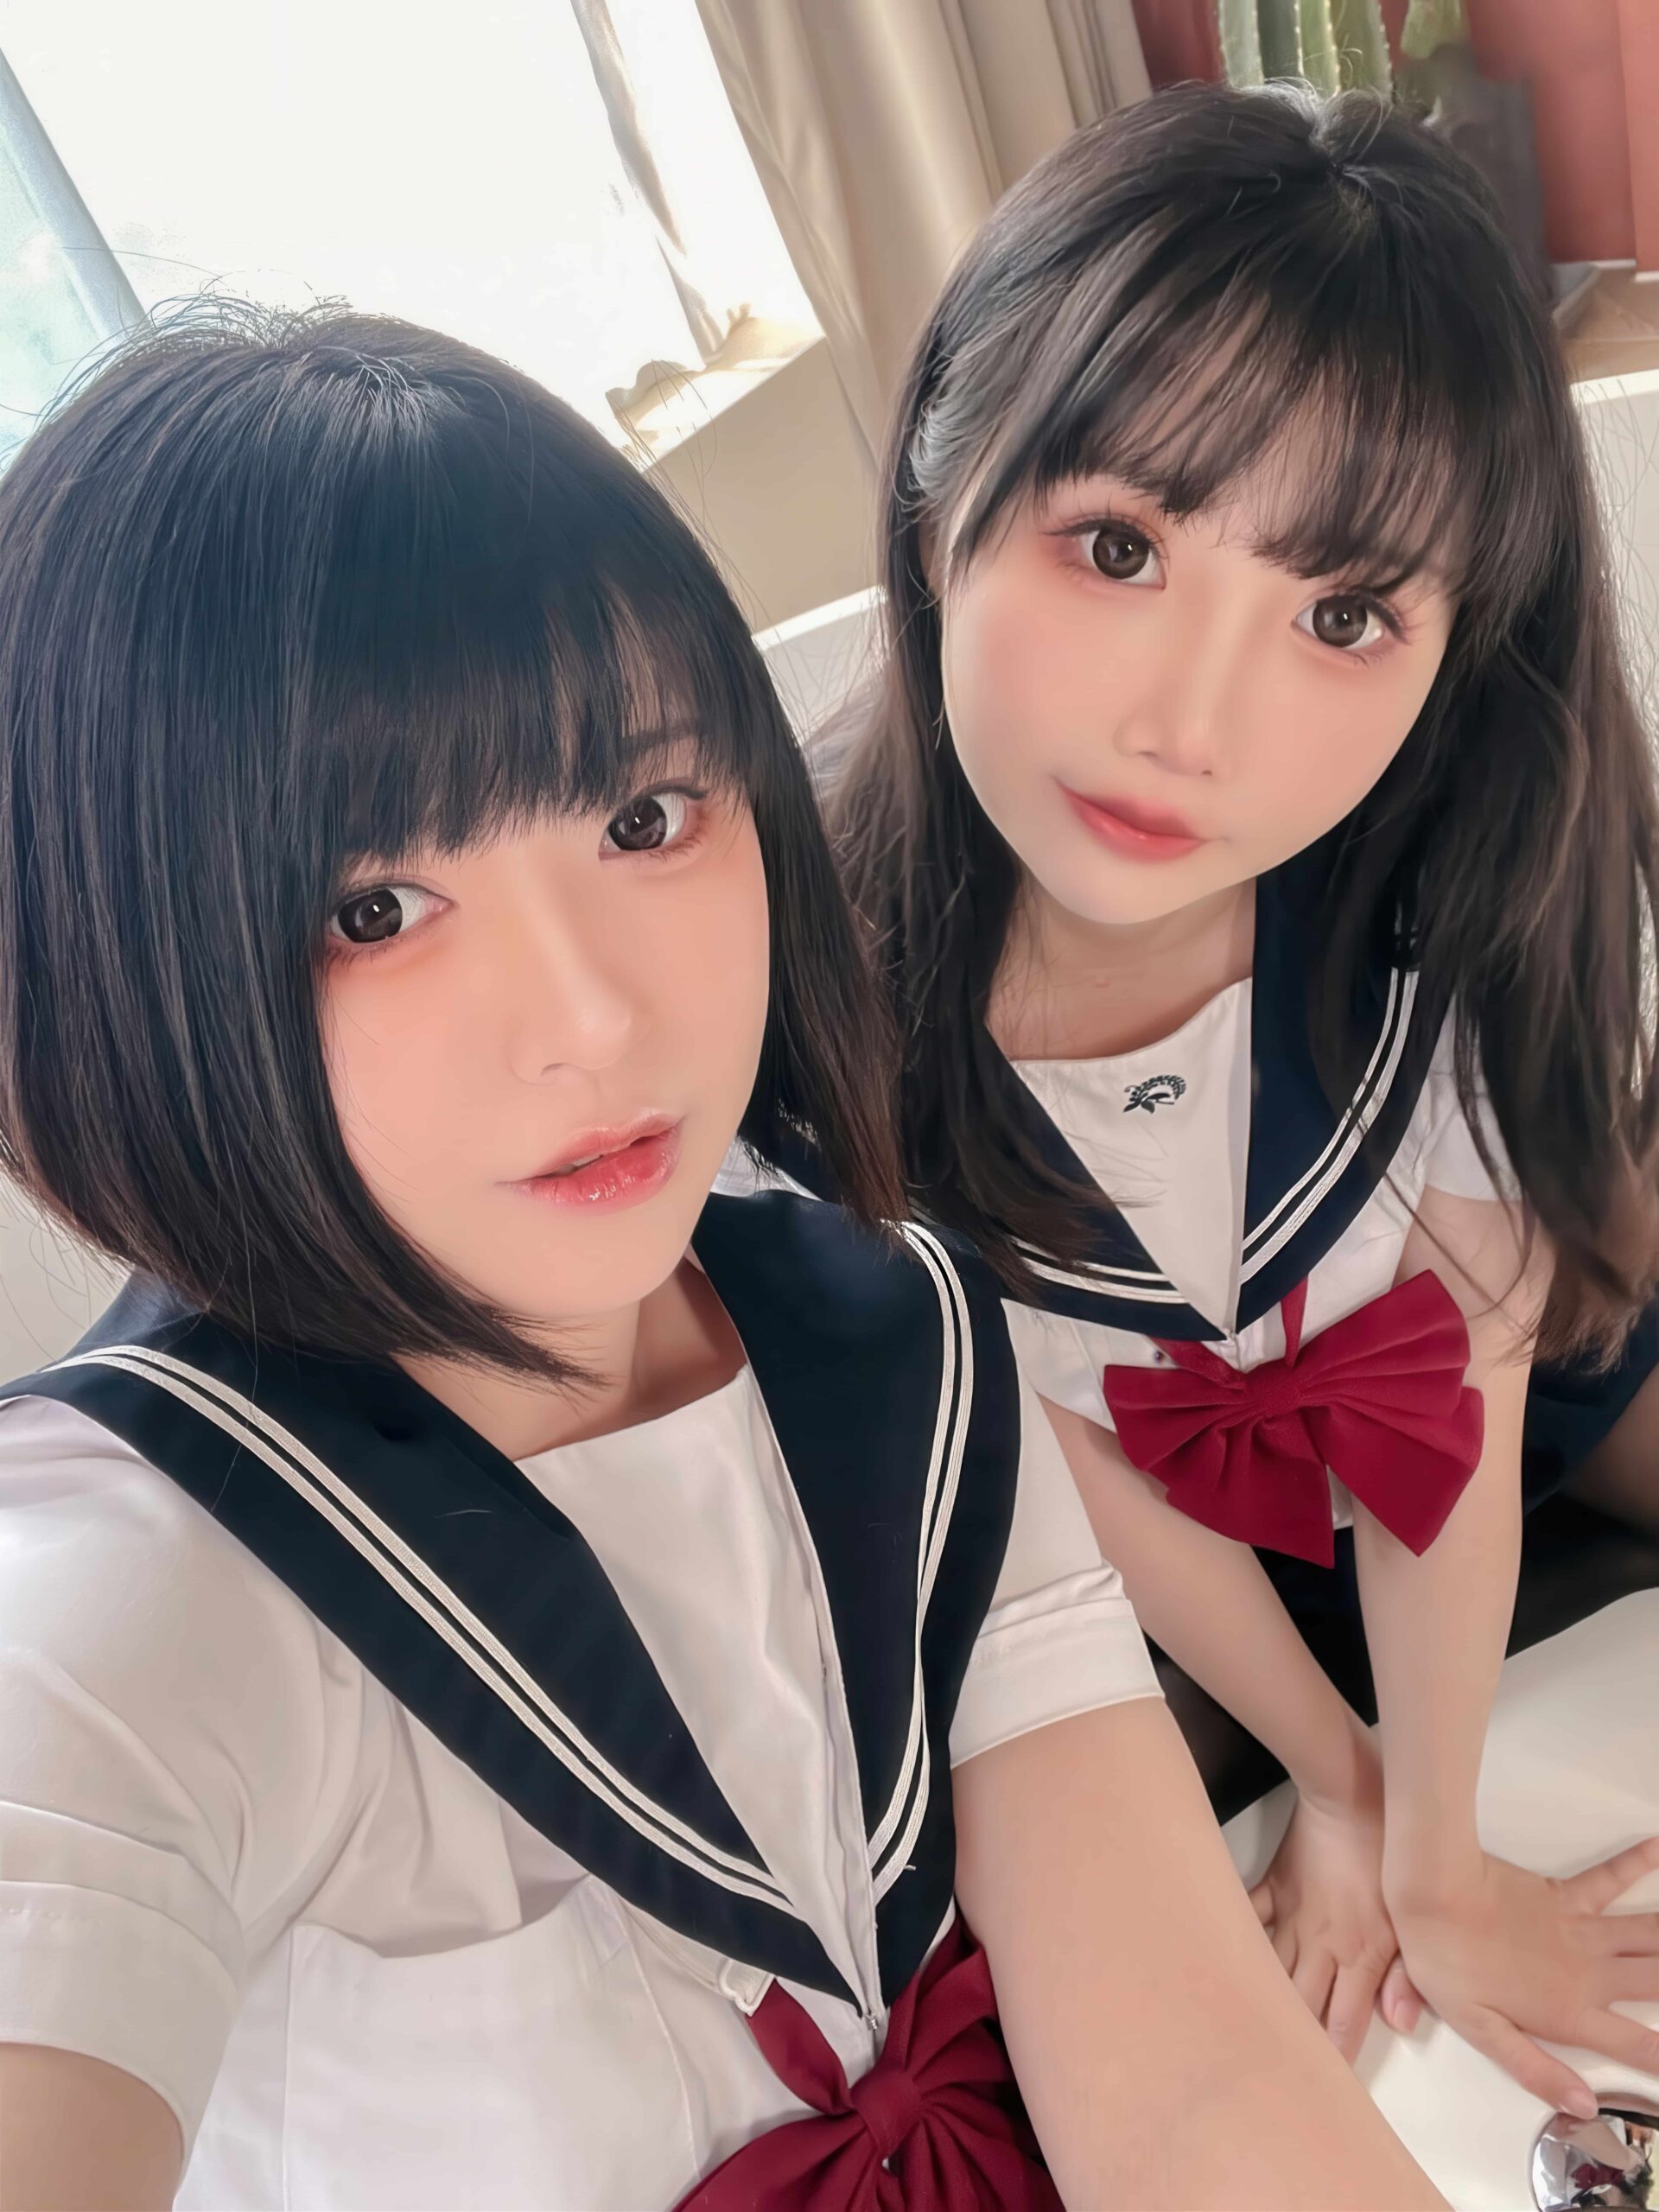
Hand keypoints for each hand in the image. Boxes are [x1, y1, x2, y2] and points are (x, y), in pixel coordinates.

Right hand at [1250, 1781, 1409, 2063]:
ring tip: (1238, 2025)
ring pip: (1268, 1969)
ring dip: (1258, 1997)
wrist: (1357, 1798)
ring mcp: (1292, 1916)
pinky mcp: (1274, 1886)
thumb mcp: (1413, 1920)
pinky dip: (1233, 1933)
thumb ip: (1408, 1975)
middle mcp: (1320, 1946)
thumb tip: (1402, 2023)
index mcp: (1359, 1958)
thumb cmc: (1393, 1857)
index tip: (1322, 2086)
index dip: (1332, 2059)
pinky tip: (1215, 1950)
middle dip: (1289, 2039)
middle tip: (1274, 2066)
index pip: (1342, 2024)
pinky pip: (1248, 1915)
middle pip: (1299, 2005)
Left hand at [1383, 1837, 1658, 2116]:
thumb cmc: (1448, 1964)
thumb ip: (1535, 2070)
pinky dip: (1639, 1861)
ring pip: (1650, 1935)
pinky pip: (1610, 1878)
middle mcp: (1588, 1972)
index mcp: (1568, 2011)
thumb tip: (1584, 2105)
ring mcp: (1581, 1929)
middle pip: (1657, 1983)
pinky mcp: (1565, 1893)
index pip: (1633, 2045)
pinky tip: (1657, 1845)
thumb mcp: (1482, 2032)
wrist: (1433, 1895)